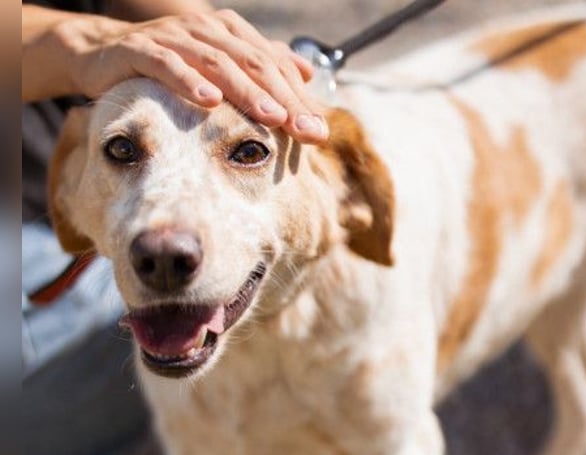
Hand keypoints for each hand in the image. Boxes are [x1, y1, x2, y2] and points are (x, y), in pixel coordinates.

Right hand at [59, 9, 327, 141]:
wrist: (104, 53)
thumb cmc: (172, 64)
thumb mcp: (221, 65)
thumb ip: (262, 65)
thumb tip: (307, 74)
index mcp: (230, 32)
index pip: (273, 66)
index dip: (298, 98)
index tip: (319, 131)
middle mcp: (205, 30)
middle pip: (253, 64)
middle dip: (283, 99)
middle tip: (305, 131)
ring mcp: (172, 37)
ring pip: (217, 63)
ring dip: (247, 92)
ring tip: (271, 117)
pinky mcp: (140, 49)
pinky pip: (168, 65)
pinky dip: (189, 81)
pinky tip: (210, 101)